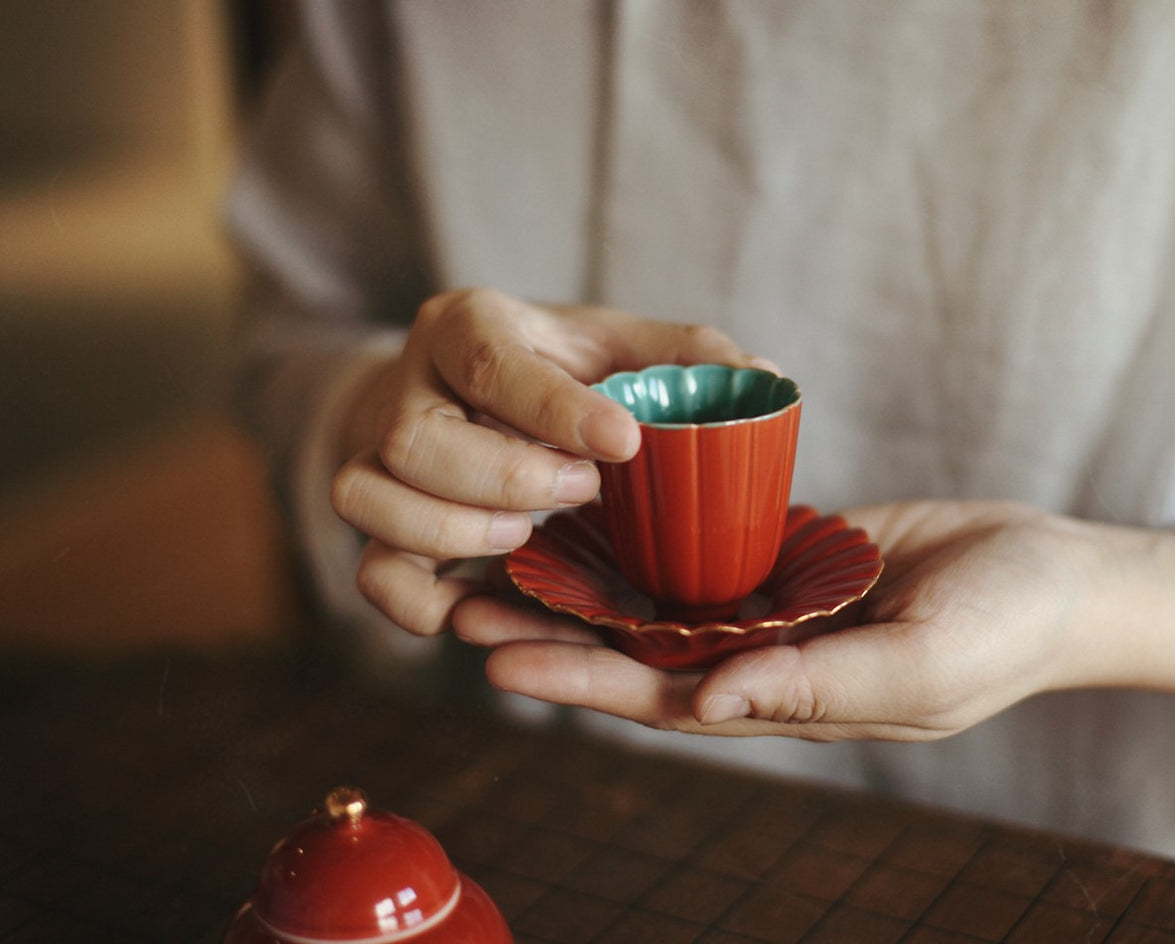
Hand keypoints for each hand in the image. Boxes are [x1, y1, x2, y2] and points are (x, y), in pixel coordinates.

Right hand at [329, 287, 765, 635]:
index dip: (556, 410)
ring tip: (529, 536)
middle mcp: (407, 386)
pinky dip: (421, 601)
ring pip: (368, 499)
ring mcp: (376, 455)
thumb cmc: (557, 371)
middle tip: (583, 491)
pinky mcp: (376, 524)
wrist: (464, 396)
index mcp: (468, 327)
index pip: (492, 362)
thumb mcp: (615, 345)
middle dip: (507, 479)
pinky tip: (480, 599)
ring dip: (457, 532)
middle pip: (416, 440)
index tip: (625, 443)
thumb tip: (765, 375)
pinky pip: (370, 574)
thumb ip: (683, 356)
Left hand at [456, 501, 1174, 740]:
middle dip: (556, 634)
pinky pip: (711, 548)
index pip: (663, 700)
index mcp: (790, 703)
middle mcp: (769, 662)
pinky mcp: (792, 560)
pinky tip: (598, 511)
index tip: (499, 659)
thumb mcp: (920, 664)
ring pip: (665, 601)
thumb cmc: (1006, 628)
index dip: (581, 683)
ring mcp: (778, 611)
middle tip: (462, 606)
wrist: (1059, 573)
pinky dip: (654, 536)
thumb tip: (709, 699)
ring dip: (590, 584)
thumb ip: (817, 686)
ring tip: (508, 554)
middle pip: (641, 653)